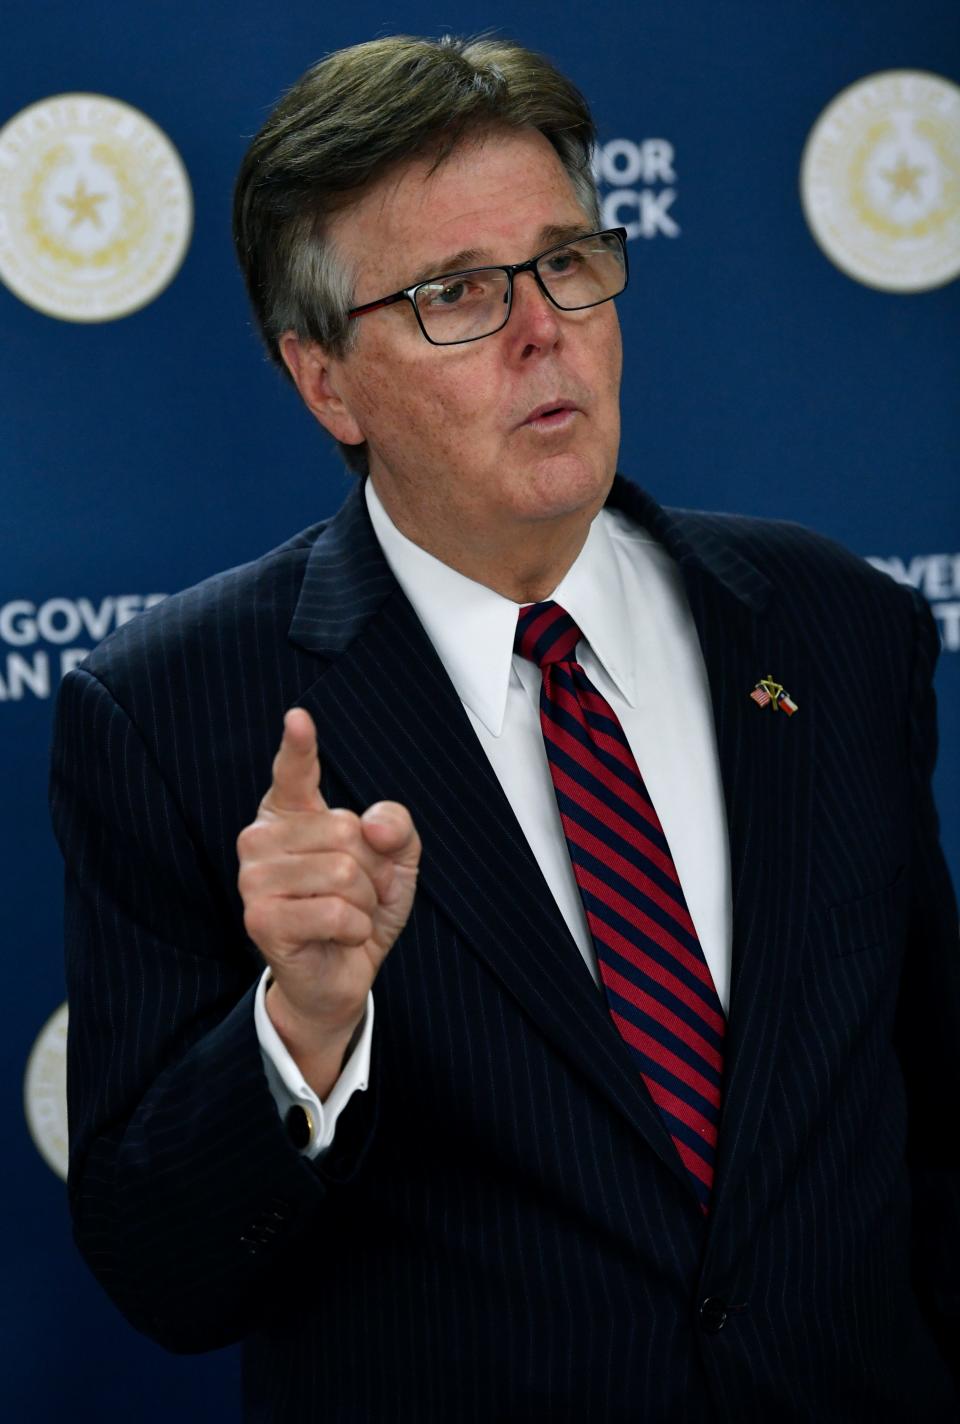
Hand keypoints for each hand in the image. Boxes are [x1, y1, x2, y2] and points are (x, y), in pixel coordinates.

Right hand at [237, 708, 419, 1094]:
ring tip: (347, 916)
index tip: (299, 718)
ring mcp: (253, 878)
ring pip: (343, 871)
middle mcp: (260, 838)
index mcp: (289, 814)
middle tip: (358, 895)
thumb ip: (396, 827)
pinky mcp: (260, 918)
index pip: (293, 772)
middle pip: (345, 830)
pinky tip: (338, 937)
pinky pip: (338, 911)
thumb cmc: (358, 910)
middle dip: (372, 869)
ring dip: (364, 902)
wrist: (339, 976)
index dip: (298, 746)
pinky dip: (355, 928)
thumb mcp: (395, 862)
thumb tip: (376, 825)